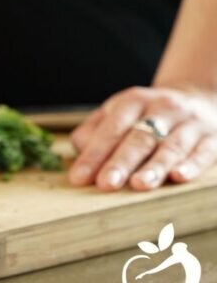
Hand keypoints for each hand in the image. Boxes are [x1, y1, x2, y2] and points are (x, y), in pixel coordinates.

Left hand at [68, 86, 216, 190]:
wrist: (197, 98)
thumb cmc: (145, 115)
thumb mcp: (117, 114)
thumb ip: (93, 133)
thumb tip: (80, 158)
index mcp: (133, 101)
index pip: (110, 130)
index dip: (94, 154)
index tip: (79, 178)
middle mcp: (162, 109)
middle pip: (139, 138)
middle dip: (121, 162)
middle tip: (106, 184)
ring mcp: (189, 123)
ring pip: (171, 146)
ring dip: (154, 167)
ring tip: (139, 184)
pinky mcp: (212, 138)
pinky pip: (203, 152)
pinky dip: (191, 165)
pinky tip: (179, 177)